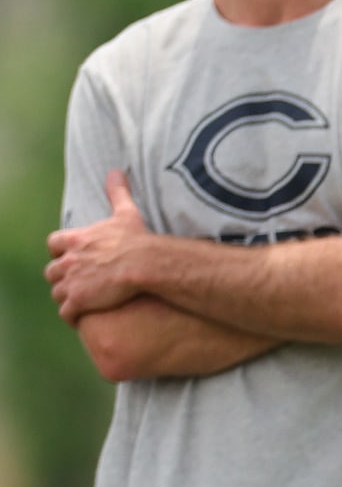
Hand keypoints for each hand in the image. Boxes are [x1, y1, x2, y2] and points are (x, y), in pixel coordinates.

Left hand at [46, 170, 151, 323]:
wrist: (145, 264)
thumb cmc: (136, 239)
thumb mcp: (126, 212)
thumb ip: (118, 192)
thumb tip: (116, 171)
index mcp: (76, 240)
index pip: (53, 244)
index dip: (60, 251)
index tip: (72, 256)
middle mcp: (68, 261)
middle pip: (52, 272)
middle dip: (63, 276)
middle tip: (80, 281)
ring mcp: (71, 282)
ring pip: (58, 293)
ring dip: (68, 296)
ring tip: (83, 300)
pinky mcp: (78, 301)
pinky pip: (67, 312)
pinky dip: (73, 315)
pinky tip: (84, 315)